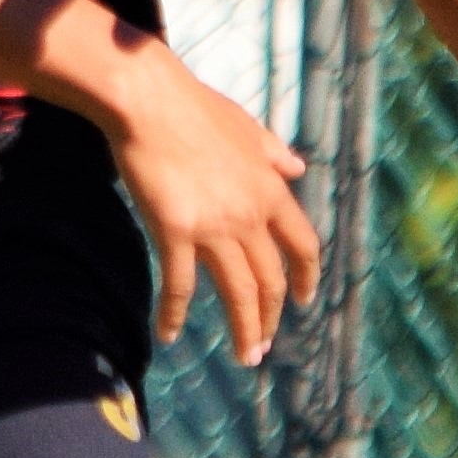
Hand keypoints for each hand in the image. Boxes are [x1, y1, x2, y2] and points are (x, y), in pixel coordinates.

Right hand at [99, 41, 319, 360]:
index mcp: (270, 189)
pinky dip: (174, 313)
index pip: (303, 244)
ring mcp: (215, 226)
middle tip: (263, 346)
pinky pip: (180, 285)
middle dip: (270, 318)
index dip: (307, 276)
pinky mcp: (176, 231)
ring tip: (245, 357)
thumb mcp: (248, 127)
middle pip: (271, 281)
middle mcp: (250, 214)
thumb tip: (299, 166)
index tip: (305, 300)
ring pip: (239, 293)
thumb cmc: (193, 107)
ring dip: (244, 330)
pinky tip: (168, 334)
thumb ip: (274, 152)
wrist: (150, 100)